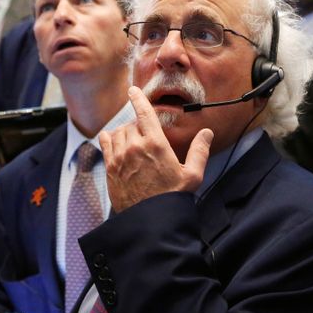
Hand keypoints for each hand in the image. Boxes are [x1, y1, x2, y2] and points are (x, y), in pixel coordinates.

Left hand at [97, 86, 212, 211]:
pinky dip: (109, 139)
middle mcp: (135, 147)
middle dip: (137, 124)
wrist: (151, 221)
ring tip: (132, 139)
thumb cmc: (173, 198)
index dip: (138, 98)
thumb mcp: (193, 175)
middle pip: (131, 123)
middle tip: (145, 134)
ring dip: (124, 132)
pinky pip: (105, 144)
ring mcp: (120, 157)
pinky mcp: (110, 169)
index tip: (133, 90)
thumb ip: (199, 151)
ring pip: (117, 132)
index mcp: (155, 144)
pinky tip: (113, 140)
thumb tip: (207, 133)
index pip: (144, 112)